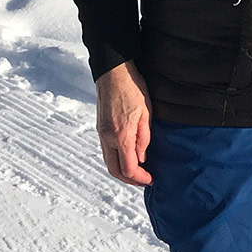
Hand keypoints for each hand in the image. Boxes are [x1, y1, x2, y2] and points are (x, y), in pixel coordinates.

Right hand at [95, 61, 153, 186]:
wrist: (113, 71)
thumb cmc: (132, 88)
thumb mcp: (146, 113)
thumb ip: (144, 139)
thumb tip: (142, 158)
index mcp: (121, 136)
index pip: (128, 169)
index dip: (140, 178)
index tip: (151, 179)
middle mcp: (107, 138)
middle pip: (114, 170)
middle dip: (130, 180)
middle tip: (144, 180)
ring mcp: (101, 133)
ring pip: (109, 161)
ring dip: (122, 170)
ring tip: (138, 170)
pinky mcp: (100, 128)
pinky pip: (107, 151)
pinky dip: (117, 159)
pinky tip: (128, 156)